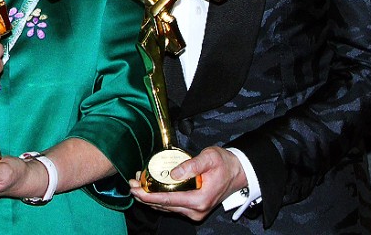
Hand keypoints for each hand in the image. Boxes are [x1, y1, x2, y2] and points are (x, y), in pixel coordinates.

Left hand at [129, 146, 246, 221]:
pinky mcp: (194, 209)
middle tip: (131, 184)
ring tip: (137, 184)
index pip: (168, 199)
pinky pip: (172, 205)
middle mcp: (196, 210)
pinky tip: (151, 188)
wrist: (238, 172)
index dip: (149, 195)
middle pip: (164, 206)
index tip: (136, 189)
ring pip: (167, 207)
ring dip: (151, 197)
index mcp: (200, 200)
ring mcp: (195, 212)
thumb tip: (173, 173)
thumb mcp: (210, 158)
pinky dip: (160, 198)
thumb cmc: (225, 164)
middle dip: (145, 196)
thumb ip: (192, 165)